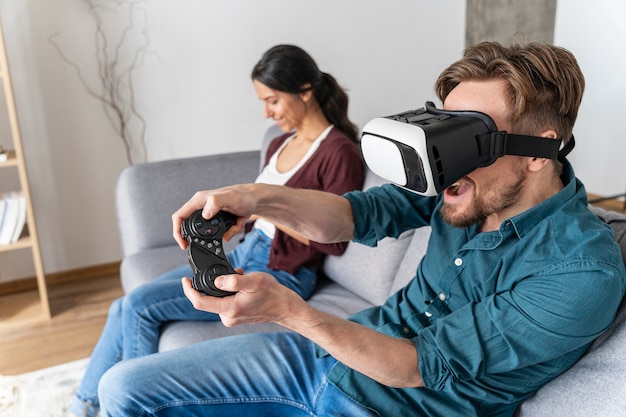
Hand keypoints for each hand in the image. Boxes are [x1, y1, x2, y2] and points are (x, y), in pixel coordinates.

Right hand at [172, 185, 256, 248]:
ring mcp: (210, 215)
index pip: (180, 216)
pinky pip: (221, 234)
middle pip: (191, 228)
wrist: (256, 200)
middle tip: (209, 243)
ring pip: (208, 233)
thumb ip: (215, 203)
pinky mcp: (219, 221)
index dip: (177, 231)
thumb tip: (205, 214)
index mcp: (200, 201)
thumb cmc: (244, 196)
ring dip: (221, 236)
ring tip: (232, 227)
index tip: (184, 244)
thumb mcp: (230, 198)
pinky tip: (237, 225)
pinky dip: (229, 233)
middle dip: (201, 238)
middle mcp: (202, 208)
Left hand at [181, 271, 303, 326]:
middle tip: (231, 273)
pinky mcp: (235, 317)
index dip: (189, 291)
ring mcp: (231, 318)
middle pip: (208, 299)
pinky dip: (230, 292)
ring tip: (242, 278)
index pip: (199, 303)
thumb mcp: (254, 281)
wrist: (284, 307)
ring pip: (218, 299)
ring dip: (224, 287)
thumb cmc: (271, 293)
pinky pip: (225, 302)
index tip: (185, 280)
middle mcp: (228, 317)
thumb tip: (217, 280)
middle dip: (214, 284)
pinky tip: (242, 286)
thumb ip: (234, 281)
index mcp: (229, 309)